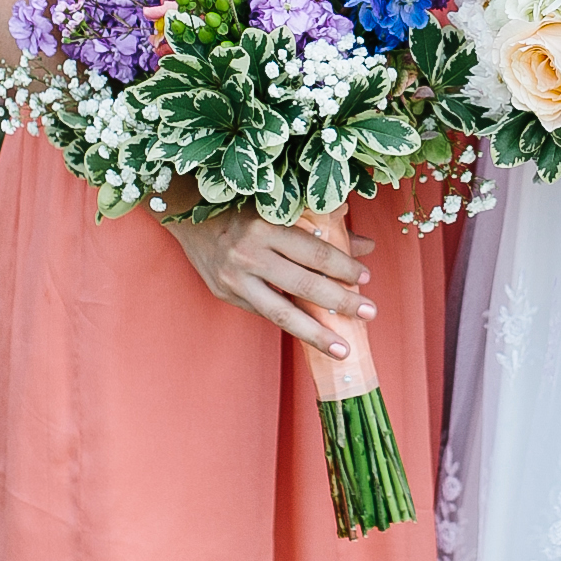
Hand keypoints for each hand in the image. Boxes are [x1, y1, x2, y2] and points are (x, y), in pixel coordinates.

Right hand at [159, 207, 377, 354]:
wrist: (190, 219)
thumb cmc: (244, 211)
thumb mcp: (280, 212)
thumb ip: (323, 227)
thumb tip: (366, 246)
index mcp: (267, 226)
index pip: (314, 251)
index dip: (343, 266)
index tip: (365, 277)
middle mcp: (250, 253)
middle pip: (304, 284)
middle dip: (341, 302)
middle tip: (370, 313)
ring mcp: (236, 278)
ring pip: (283, 313)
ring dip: (316, 334)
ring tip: (342, 349)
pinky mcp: (227, 295)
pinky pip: (265, 313)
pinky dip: (291, 325)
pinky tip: (312, 336)